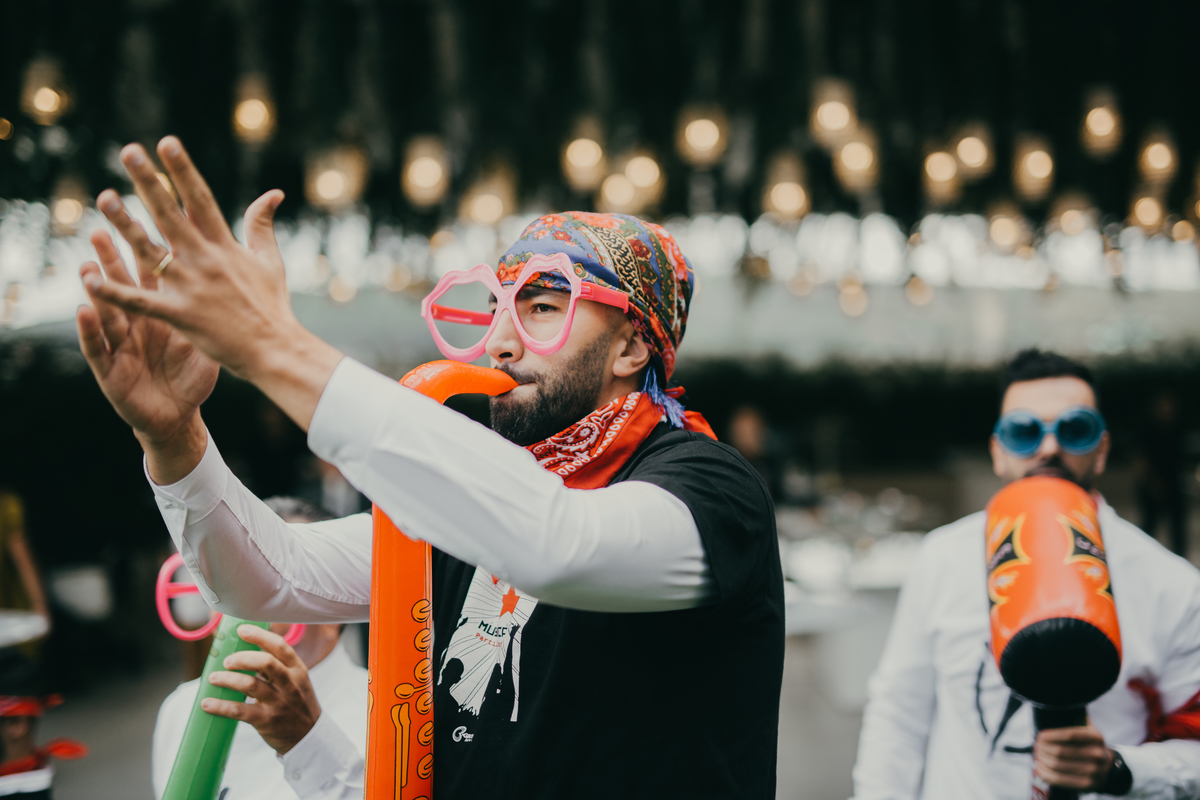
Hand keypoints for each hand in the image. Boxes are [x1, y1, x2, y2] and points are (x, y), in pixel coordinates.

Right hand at [77, 194, 219, 479]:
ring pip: (107, 310)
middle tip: (104, 221)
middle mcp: (139, 321)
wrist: (178, 415)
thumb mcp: (207, 335)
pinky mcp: (112, 369)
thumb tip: (237, 271)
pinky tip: (83, 311)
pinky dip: (90, 330)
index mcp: (163, 310)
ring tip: (86, 262)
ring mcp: (123, 343)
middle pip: (125, 282)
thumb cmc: (191, 374)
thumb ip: (217, 302)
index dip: (151, 244)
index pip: (155, 271)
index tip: (149, 213)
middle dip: (114, 253)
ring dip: (96, 287)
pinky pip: (99, 348)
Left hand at [82, 137, 342, 428]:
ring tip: (104, 197)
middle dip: (148, 182)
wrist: (274, 348)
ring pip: (149, 250)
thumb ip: (262, 224)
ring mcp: (190, 287)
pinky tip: (89, 277)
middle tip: (128, 152)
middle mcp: (205, 260)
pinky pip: (140, 301)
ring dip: (125, 223)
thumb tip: (272, 192)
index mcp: (225, 246)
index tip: (166, 143)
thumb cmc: (273, 305)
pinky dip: (114, 291)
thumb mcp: (270, 260)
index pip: (200, 200)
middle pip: (170, 215)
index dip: (182, 170)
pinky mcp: (180, 314)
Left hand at [203, 625, 320, 755]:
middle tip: (227, 661)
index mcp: (298, 669)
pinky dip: (220, 706)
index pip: (280, 647)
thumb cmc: (297, 703)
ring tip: (213, 678)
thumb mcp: (296, 681)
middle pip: (266, 663)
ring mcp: (278, 703)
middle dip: (242, 658)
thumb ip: (277, 666)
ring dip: (228, 679)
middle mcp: (290, 684)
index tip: (241, 630)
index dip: (260, 636)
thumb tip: (245, 649)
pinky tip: (207, 703)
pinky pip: (239, 711)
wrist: (309, 737)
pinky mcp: (266, 721)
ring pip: (250, 685)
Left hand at [1033, 724, 1114, 791]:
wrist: (1107, 767)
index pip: (1069, 734)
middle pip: (1060, 751)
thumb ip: (1074, 717)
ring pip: (1057, 765)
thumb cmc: (1088, 744)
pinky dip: (1046, 774)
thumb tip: (1053, 703)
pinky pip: (1060, 779)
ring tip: (1036, 755)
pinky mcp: (1087, 785)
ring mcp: (1094, 771)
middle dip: (1043, 748)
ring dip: (1042, 760)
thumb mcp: (1087, 729)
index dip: (1051, 735)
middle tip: (1035, 745)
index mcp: (1096, 737)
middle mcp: (1097, 754)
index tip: (1040, 735)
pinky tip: (1039, 768)